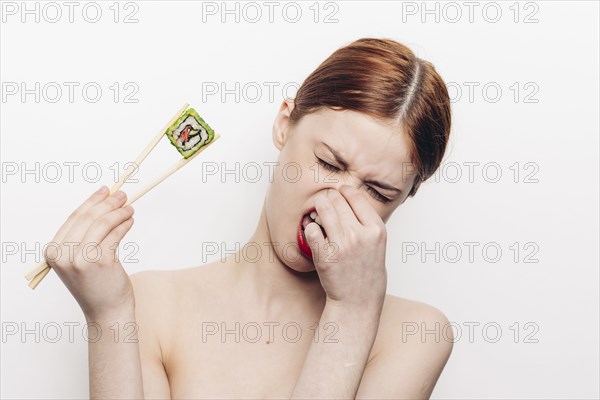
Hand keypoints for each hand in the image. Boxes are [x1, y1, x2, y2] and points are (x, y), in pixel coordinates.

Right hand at [44, 186, 135, 320]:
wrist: (106, 312)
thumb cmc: (96, 284)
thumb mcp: (80, 260)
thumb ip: (84, 236)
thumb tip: (104, 204)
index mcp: (53, 251)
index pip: (74, 218)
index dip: (92, 201)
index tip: (105, 190)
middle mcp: (63, 254)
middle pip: (89, 217)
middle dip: (108, 203)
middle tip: (123, 195)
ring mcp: (81, 258)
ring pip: (103, 223)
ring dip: (119, 212)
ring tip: (129, 208)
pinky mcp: (100, 261)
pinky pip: (115, 234)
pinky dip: (124, 224)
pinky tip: (130, 221)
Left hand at [304, 185, 387, 309]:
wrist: (358, 300)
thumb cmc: (367, 269)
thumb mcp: (377, 241)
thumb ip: (365, 219)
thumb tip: (346, 194)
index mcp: (376, 228)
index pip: (354, 194)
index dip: (342, 192)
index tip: (338, 196)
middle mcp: (360, 234)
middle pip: (335, 198)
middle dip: (327, 199)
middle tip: (324, 206)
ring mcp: (342, 245)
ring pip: (322, 208)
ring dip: (317, 209)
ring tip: (317, 216)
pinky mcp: (324, 256)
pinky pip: (310, 229)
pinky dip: (310, 228)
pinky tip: (315, 234)